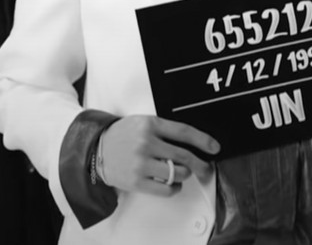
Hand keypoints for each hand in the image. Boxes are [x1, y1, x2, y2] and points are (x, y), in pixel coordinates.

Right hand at [98, 116, 218, 196]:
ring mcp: (141, 163)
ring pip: (178, 173)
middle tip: (206, 169)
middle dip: (201, 164)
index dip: (203, 140)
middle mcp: (146, 143)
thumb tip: (192, 145)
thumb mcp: (143, 123)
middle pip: (184, 156)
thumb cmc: (123, 135)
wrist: (96, 149)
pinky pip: (166, 189)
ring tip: (180, 173)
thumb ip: (164, 130)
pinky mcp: (136, 181)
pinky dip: (174, 188)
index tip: (215, 147)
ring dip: (184, 175)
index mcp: (150, 124)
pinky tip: (172, 184)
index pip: (184, 132)